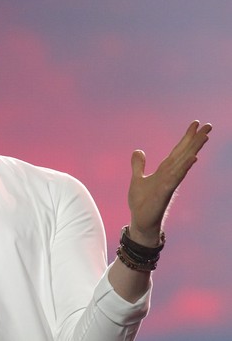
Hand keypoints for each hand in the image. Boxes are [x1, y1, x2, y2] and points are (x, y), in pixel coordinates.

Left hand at [128, 121, 211, 244]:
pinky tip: (193, 158)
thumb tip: (138, 150)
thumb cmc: (142, 202)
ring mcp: (169, 182)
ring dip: (194, 149)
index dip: (186, 137)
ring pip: (183, 162)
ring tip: (204, 136)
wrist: (141, 221)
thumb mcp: (137, 179)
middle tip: (209, 125)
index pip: (178, 151)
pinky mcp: (165, 192)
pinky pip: (176, 178)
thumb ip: (138, 165)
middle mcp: (170, 174)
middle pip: (185, 153)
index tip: (196, 123)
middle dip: (196, 139)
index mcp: (165, 170)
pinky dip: (184, 167)